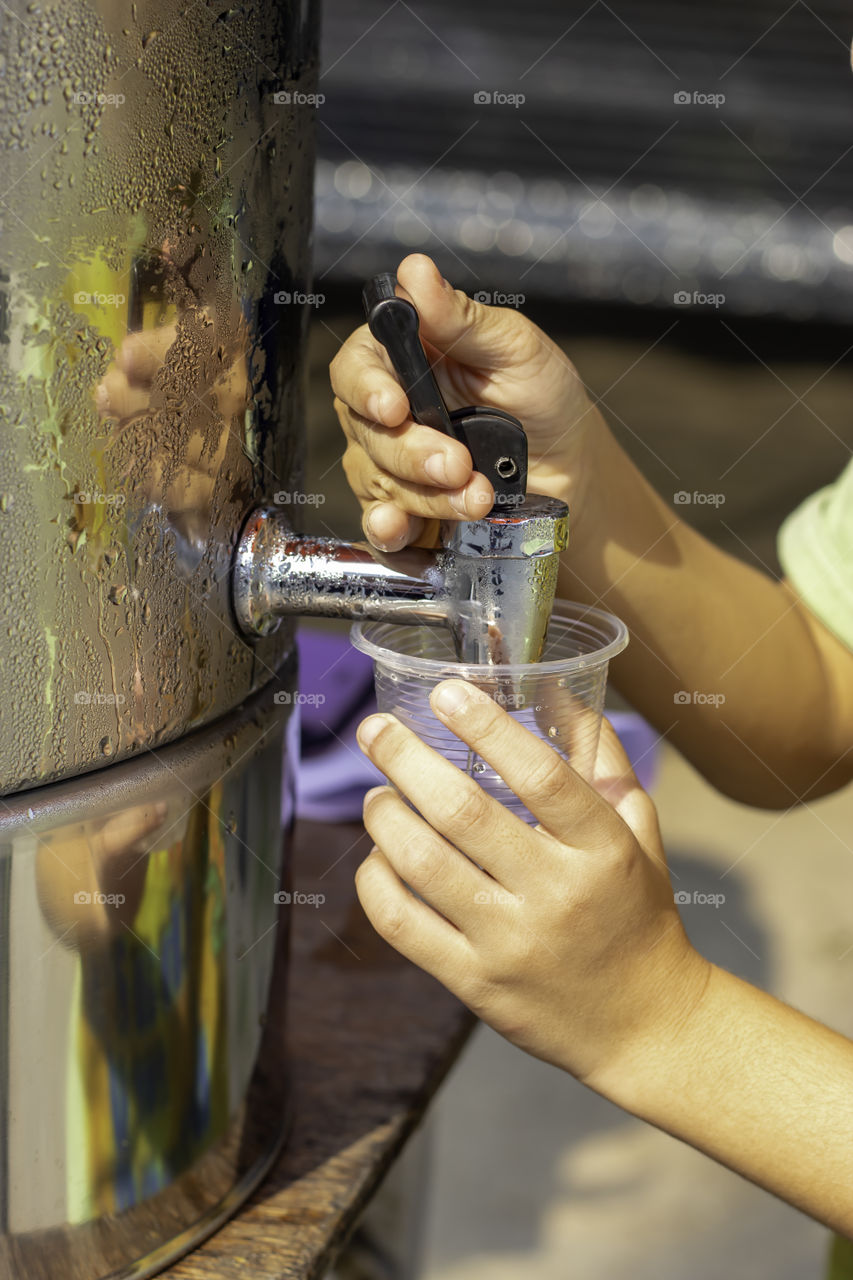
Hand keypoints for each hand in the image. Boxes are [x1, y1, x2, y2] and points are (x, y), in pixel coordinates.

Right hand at [330, 253, 604, 550]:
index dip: (367, 388)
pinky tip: (402, 529)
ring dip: (424, 496)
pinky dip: (387, 530)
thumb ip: (463, 319)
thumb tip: (415, 271)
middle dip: (412, 453)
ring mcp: (392, 464)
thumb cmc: (544, 400)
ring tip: (478, 497)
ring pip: (376, 481)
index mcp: (404, 359)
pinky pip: (378, 524)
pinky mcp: (405, 510)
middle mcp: (388, 411)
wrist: (571, 472)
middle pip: (366, 432)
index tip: (394, 406)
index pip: (356, 368)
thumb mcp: (517, 349)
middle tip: (458, 464)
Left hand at [354, 681, 710, 1088]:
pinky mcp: (476, 984)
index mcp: (603, 849)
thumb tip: (556, 687)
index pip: (542, 776)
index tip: (445, 692)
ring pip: (424, 865)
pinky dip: (376, 882)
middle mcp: (556, 894)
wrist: (646, 1025)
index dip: (488, 727)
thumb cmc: (637, 913)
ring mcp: (512, 943)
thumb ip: (599, 755)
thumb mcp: (638, 829)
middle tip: (376, 730)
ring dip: (385, 817)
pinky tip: (378, 856)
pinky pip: (404, 925)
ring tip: (378, 794)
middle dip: (405, 760)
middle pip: (464, 813)